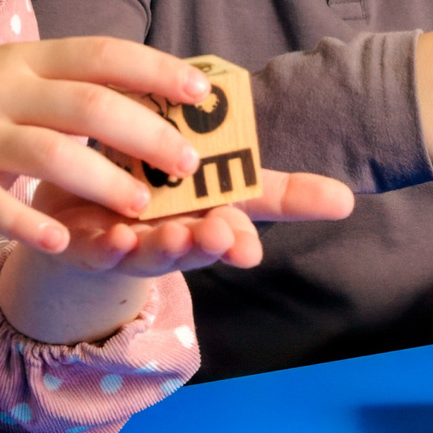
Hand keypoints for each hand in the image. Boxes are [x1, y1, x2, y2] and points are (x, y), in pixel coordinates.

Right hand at [0, 37, 208, 250]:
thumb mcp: (2, 74)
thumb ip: (59, 81)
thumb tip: (136, 88)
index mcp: (23, 59)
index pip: (102, 54)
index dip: (156, 71)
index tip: (203, 93)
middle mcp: (0, 90)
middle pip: (87, 104)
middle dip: (145, 133)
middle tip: (188, 164)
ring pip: (48, 154)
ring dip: (102, 181)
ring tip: (142, 207)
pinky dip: (29, 222)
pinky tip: (64, 240)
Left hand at [30, 171, 356, 277]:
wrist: (83, 205)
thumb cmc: (163, 191)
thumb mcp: (221, 180)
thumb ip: (278, 190)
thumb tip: (348, 200)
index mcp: (207, 218)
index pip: (236, 231)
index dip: (242, 241)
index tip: (250, 250)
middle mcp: (173, 237)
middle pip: (195, 245)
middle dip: (208, 244)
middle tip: (218, 236)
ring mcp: (130, 246)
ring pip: (149, 252)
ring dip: (162, 247)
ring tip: (172, 236)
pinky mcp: (88, 247)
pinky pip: (95, 251)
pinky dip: (104, 247)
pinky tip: (113, 237)